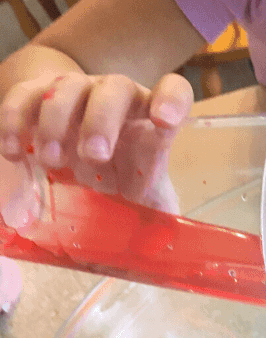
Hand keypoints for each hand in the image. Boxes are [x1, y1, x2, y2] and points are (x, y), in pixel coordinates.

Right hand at [0, 72, 192, 212]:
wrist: (94, 164)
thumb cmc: (130, 185)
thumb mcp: (151, 206)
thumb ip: (161, 223)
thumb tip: (157, 249)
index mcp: (155, 121)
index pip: (175, 92)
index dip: (172, 100)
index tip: (164, 120)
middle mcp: (121, 98)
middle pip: (115, 88)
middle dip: (102, 120)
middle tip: (94, 156)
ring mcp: (82, 92)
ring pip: (70, 85)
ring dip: (57, 121)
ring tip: (51, 161)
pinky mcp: (43, 95)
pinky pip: (27, 95)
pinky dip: (15, 120)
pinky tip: (12, 152)